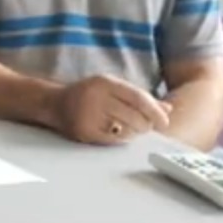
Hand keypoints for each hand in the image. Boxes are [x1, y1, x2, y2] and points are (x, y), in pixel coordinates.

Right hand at [53, 74, 171, 145]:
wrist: (54, 103)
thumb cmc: (87, 95)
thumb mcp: (112, 88)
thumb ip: (139, 97)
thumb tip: (168, 108)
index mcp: (104, 83)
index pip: (138, 97)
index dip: (155, 111)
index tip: (165, 121)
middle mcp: (95, 97)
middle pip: (135, 116)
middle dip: (146, 125)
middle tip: (147, 127)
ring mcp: (88, 115)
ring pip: (126, 129)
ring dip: (135, 132)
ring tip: (131, 128)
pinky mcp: (84, 131)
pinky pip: (113, 139)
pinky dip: (121, 138)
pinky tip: (118, 132)